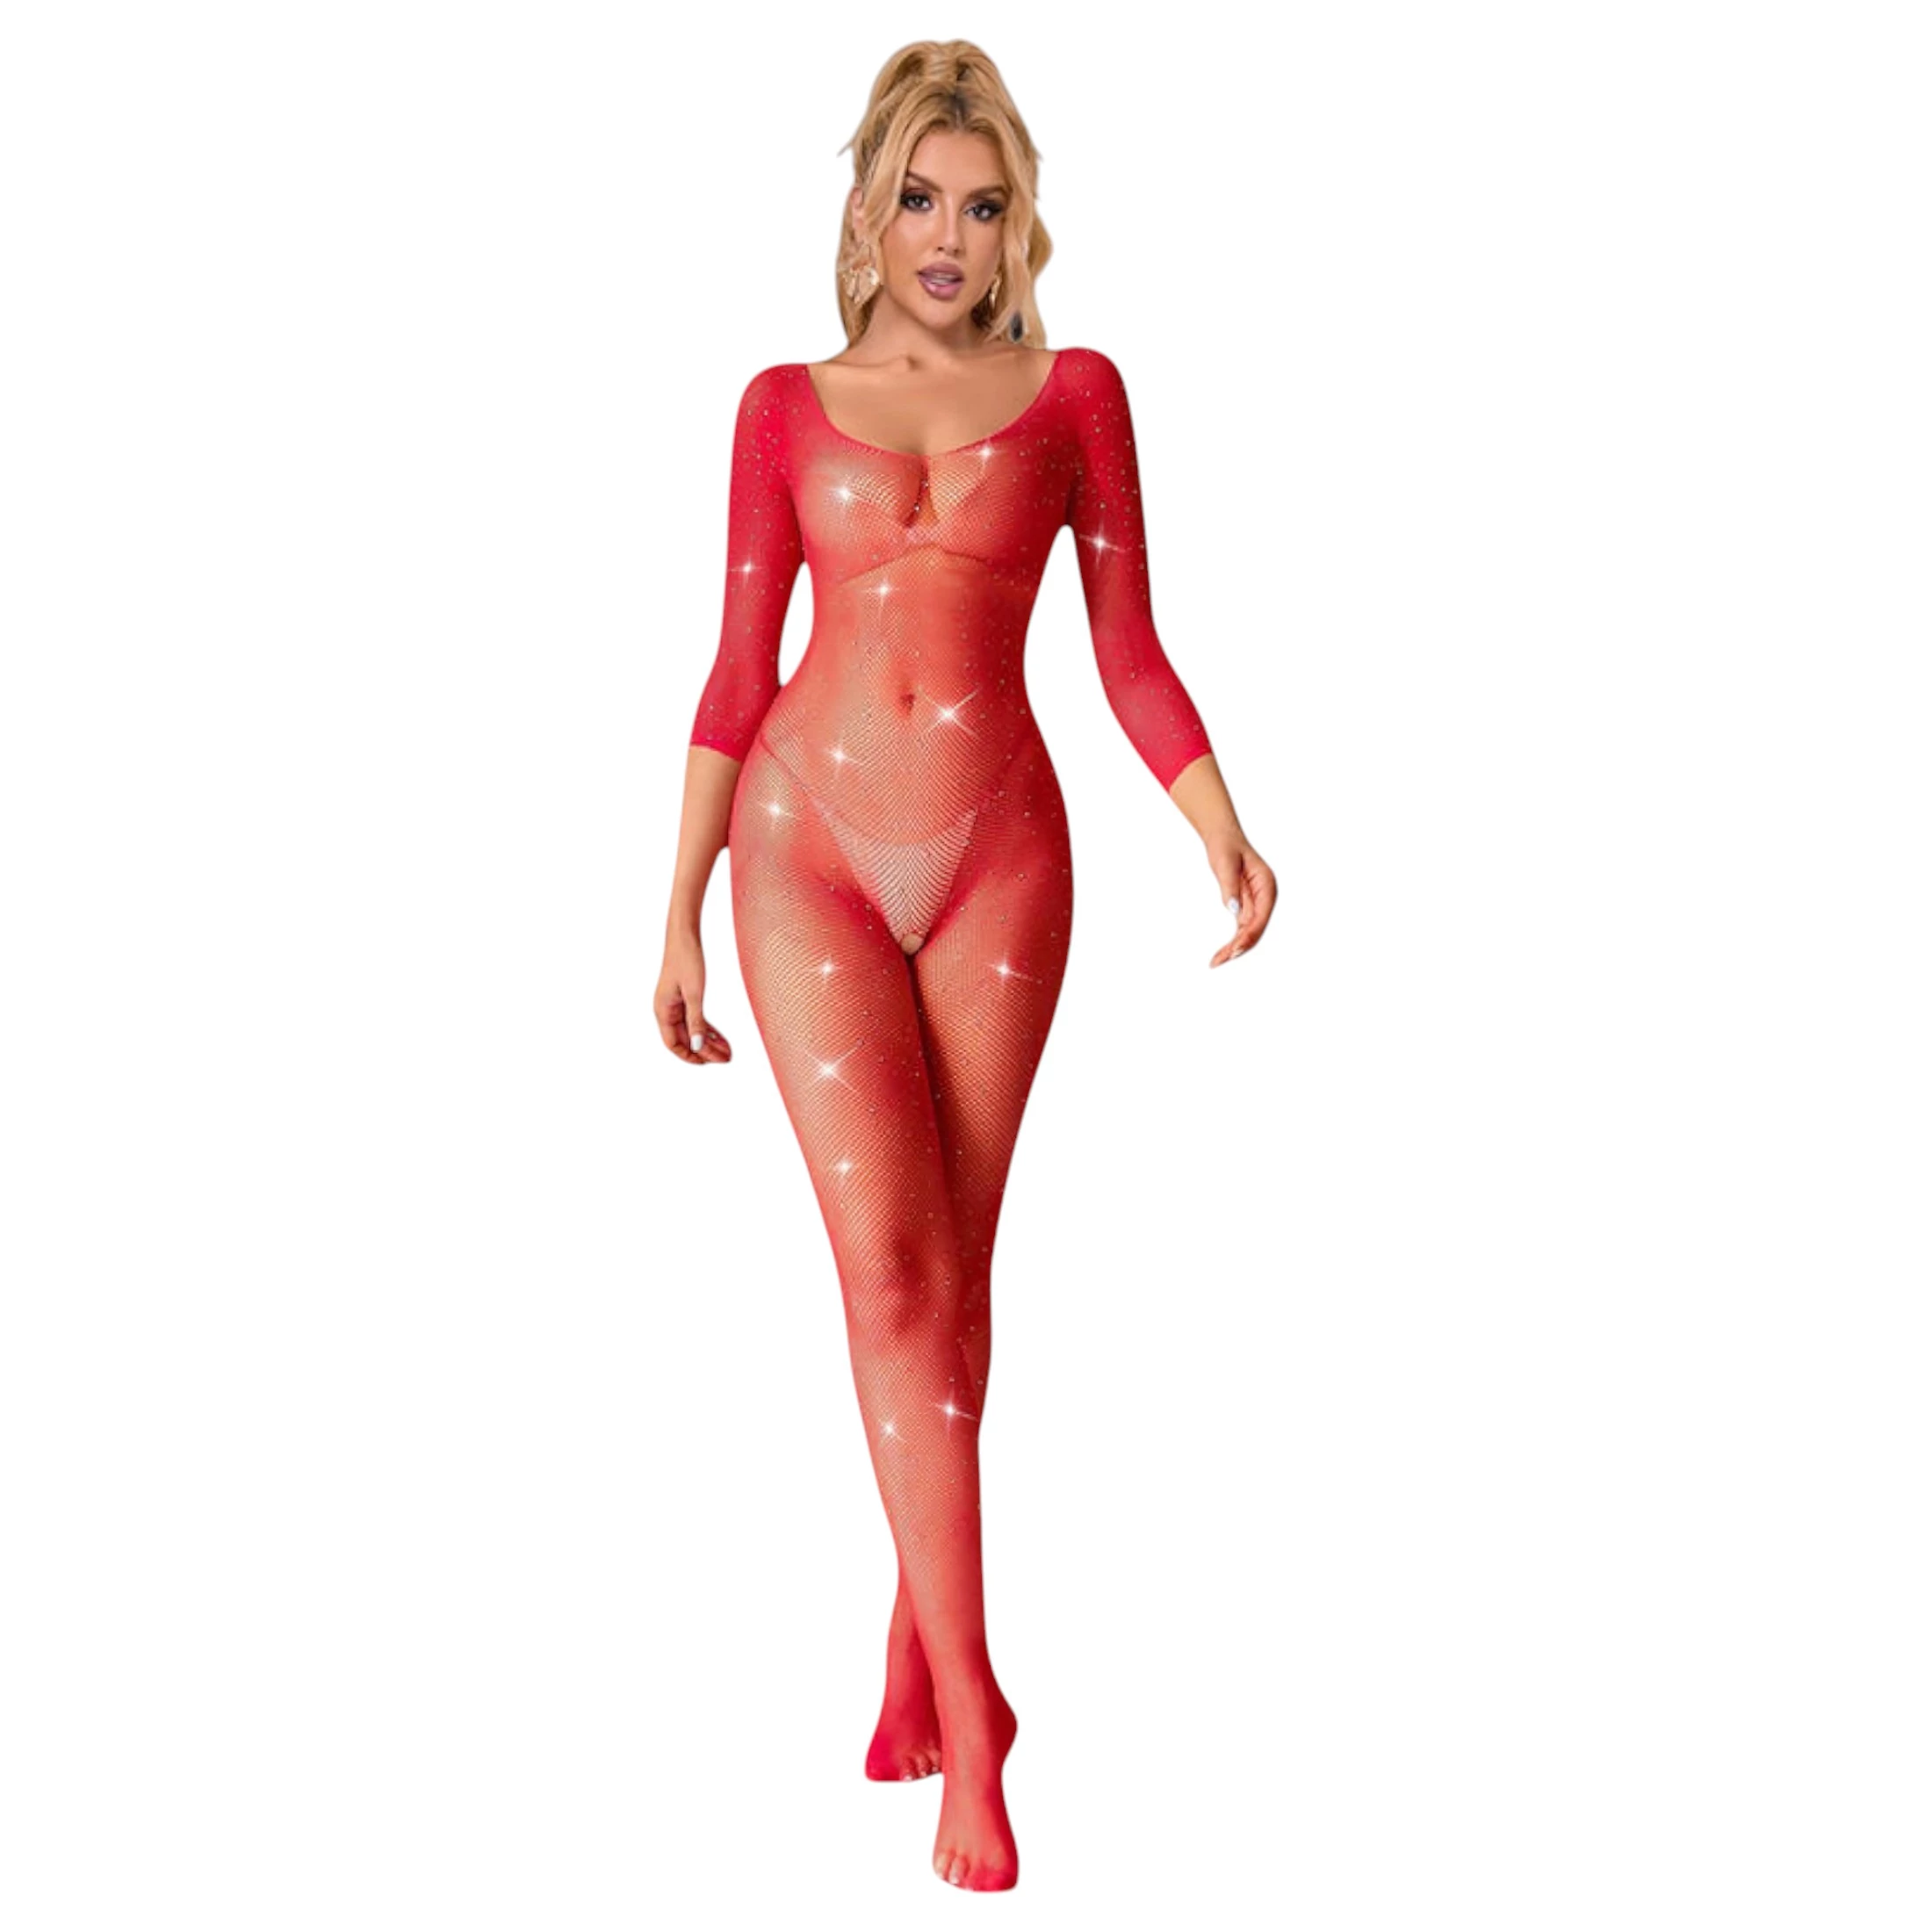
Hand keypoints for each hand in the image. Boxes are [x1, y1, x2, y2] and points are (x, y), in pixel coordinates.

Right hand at [657, 929, 733, 1063]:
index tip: (708, 1063)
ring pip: (692, 1031)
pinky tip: (721, 1038)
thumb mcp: (694, 993)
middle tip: (726, 1058)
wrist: (684, 935)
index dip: (690, 1056)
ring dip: (708, 1042)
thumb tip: (698, 1047)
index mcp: (663, 1011)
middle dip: (705, 1051)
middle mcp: (666, 1010)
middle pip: (685, 1039)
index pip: (674, 1044)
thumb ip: (696, 1021)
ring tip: (727, 1051)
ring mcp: (675, 1005)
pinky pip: (695, 1019)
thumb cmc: (686, 959)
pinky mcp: (684, 998)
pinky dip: (708, 1029)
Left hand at [1207, 837, 1276, 967]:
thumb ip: (1229, 886)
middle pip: (1256, 929)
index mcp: (1267, 886)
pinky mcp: (1246, 906)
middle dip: (1239, 947)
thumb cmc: (1225, 846)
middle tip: (1219, 960)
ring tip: (1217, 961)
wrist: (1223, 837)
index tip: (1232, 950)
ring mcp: (1257, 903)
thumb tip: (1233, 910)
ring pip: (1249, 931)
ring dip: (1234, 947)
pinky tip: (1222, 952)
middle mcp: (1265, 897)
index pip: (1260, 918)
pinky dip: (1232, 939)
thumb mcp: (1224, 863)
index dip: (1247, 937)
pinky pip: (1242, 927)